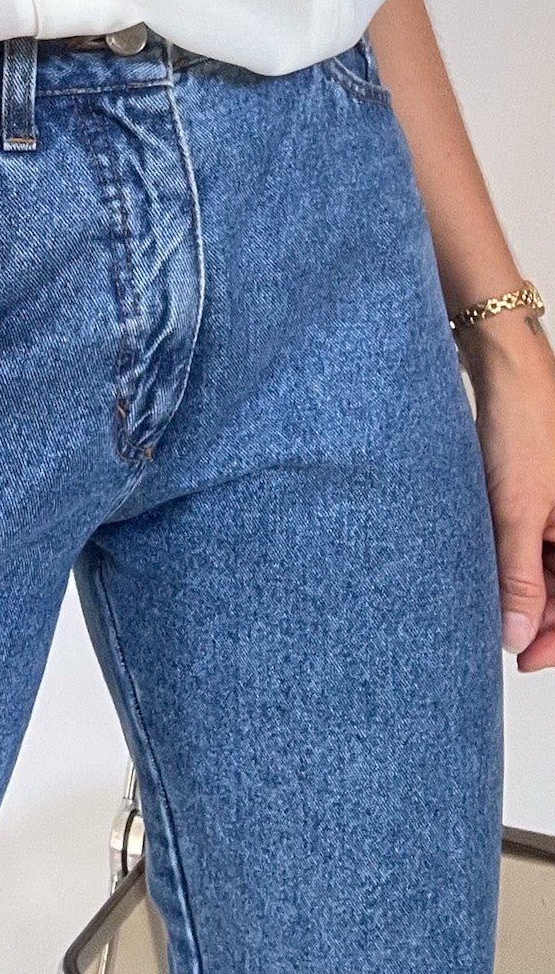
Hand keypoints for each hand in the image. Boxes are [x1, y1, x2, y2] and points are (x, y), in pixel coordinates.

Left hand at [457, 311, 554, 669]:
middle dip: (536, 617)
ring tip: (485, 601)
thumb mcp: (518, 513)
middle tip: (495, 634)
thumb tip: (517, 634)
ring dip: (522, 589)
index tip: (522, 660)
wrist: (507, 373)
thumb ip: (519, 577)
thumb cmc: (524, 429)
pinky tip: (486, 566)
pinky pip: (533, 542)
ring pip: (547, 568)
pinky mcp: (540, 495)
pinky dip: (513, 559)